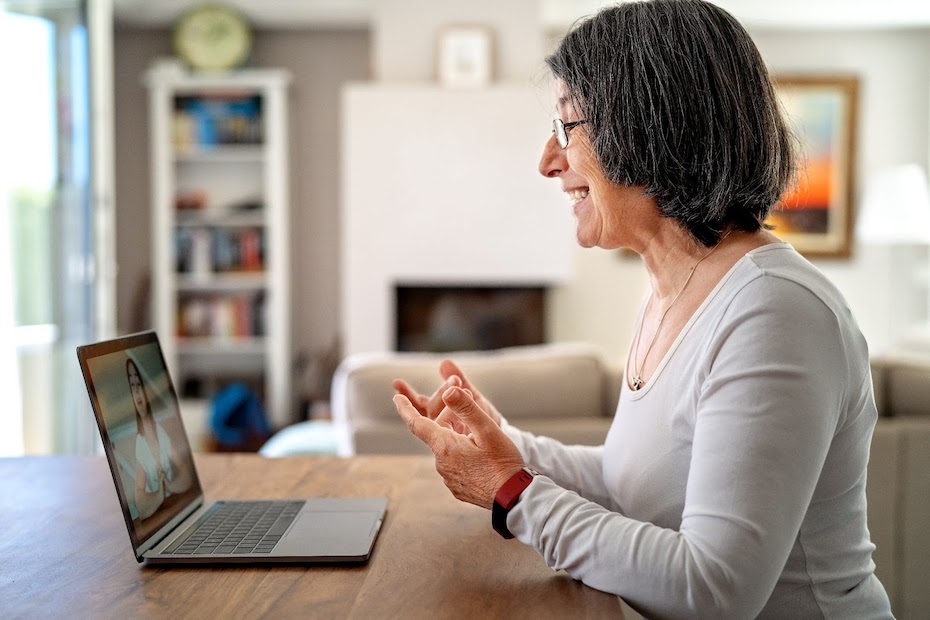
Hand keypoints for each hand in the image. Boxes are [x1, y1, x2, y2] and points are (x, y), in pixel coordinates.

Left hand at [393, 386, 524, 508]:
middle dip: (451, 420)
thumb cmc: (503, 463)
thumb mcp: (487, 429)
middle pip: (438, 434)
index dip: (405, 408)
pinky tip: (481, 457)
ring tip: (482, 440)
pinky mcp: (458, 487)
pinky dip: (463, 455)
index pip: (417, 423)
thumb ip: (466, 408)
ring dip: (458, 439)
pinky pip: (455, 465)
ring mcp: (449, 478)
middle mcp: (442, 464)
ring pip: (447, 450)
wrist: (514, 498)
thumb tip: (448, 392)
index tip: (397, 397)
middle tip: (475, 416)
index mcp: (445, 446)